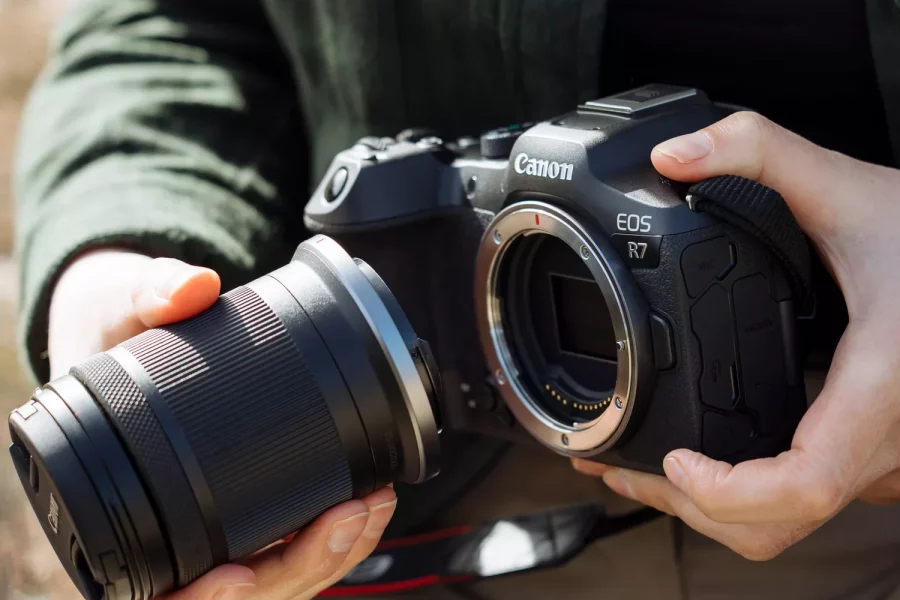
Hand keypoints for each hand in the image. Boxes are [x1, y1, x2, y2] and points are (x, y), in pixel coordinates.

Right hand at [48, 251, 396, 598]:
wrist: (130, 331)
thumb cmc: (114, 335)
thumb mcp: (119, 308)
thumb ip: (149, 294)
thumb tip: (192, 289)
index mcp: (116, 509)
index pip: (155, 587)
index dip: (196, 597)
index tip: (236, 573)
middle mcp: (168, 530)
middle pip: (237, 592)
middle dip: (296, 566)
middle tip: (347, 517)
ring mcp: (215, 527)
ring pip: (275, 578)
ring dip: (328, 553)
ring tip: (371, 504)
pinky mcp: (252, 509)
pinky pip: (291, 544)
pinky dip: (332, 534)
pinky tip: (366, 502)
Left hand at [572, 112, 899, 559]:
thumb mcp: (850, 186)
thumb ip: (761, 151)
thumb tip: (674, 156)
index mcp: (877, 386)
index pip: (805, 484)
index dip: (730, 494)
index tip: (673, 464)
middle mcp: (886, 440)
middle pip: (778, 524)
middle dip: (687, 507)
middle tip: (622, 470)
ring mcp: (886, 459)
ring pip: (791, 523)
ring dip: (710, 510)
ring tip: (642, 471)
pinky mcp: (874, 456)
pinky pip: (804, 499)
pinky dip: (744, 494)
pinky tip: (704, 461)